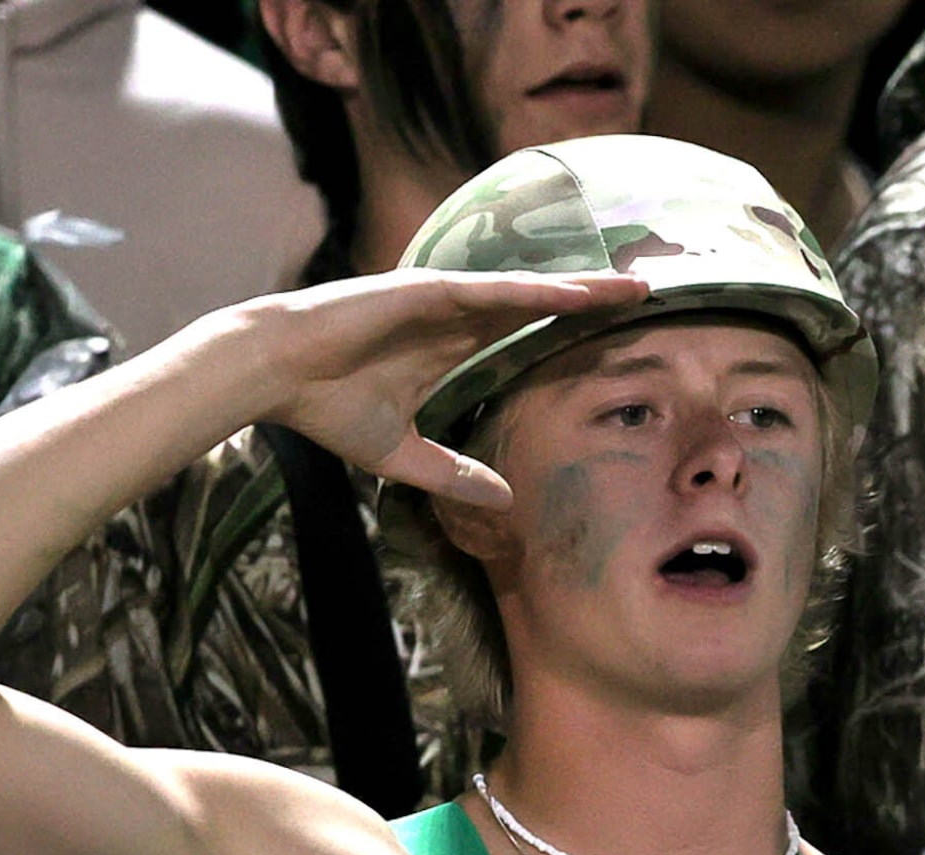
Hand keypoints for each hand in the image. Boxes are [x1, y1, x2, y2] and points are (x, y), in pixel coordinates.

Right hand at [242, 267, 647, 506]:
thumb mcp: (402, 455)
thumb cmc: (327, 408)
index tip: (621, 335)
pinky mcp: (421, 291)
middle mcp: (454, 319)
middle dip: (594, 299)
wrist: (273, 375)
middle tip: (651, 294)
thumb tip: (505, 498)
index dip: (572, 331)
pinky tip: (574, 292)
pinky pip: (489, 290)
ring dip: (579, 288)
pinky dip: (532, 291)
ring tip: (632, 287)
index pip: (528, 335)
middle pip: (541, 304)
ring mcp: (440, 300)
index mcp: (451, 349)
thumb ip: (453, 473)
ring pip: (527, 291)